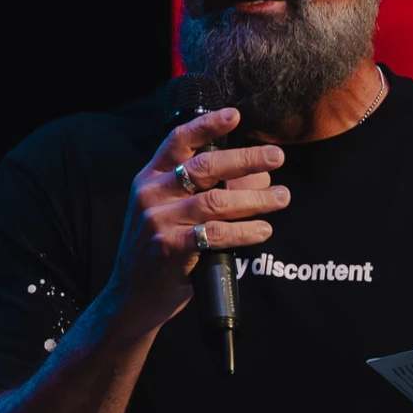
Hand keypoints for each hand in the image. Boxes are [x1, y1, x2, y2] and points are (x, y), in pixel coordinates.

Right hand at [100, 106, 288, 337]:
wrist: (130, 297)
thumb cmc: (157, 250)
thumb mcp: (165, 212)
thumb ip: (199, 191)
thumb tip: (255, 174)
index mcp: (149, 178)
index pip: (178, 141)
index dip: (208, 125)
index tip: (236, 115)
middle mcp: (151, 194)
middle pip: (205, 167)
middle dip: (246, 159)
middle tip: (277, 158)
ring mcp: (158, 222)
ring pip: (216, 201)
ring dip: (256, 199)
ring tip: (282, 198)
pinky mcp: (169, 249)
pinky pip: (215, 234)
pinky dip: (244, 231)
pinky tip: (263, 230)